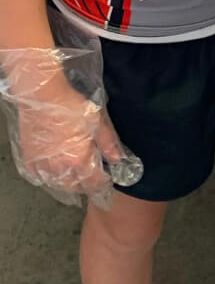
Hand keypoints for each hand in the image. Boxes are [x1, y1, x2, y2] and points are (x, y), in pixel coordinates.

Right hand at [14, 82, 125, 205]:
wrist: (42, 97)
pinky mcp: (28, 158)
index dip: (102, 184)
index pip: (94, 182)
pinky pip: (37, 176)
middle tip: (91, 181)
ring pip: (55, 184)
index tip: (106, 182)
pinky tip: (49, 173)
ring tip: (73, 179)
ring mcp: (42, 164)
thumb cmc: (71, 106)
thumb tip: (116, 159)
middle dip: (85, 186)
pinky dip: (45, 177)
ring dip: (66, 184)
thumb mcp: (97, 121)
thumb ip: (107, 142)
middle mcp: (60, 168)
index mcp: (79, 160)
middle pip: (74, 187)